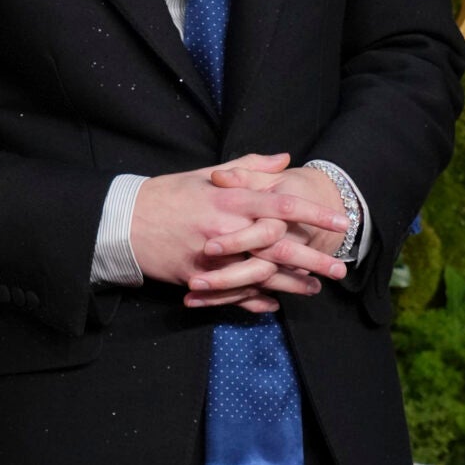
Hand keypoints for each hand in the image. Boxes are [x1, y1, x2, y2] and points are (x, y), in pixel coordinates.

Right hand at [128, 151, 349, 316]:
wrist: (123, 220)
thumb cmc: (169, 194)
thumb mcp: (207, 174)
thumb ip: (248, 168)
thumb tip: (284, 159)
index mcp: (229, 198)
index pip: (281, 203)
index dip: (313, 213)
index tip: (340, 221)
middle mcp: (224, 227)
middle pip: (278, 245)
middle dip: (313, 258)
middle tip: (341, 270)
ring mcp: (210, 255)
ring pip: (259, 274)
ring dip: (290, 284)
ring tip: (316, 290)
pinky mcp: (195, 276)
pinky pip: (231, 293)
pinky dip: (254, 300)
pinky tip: (274, 304)